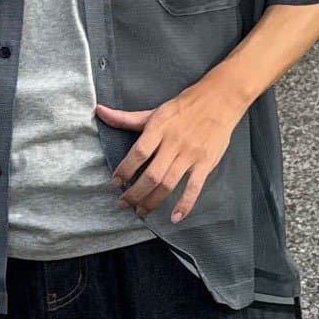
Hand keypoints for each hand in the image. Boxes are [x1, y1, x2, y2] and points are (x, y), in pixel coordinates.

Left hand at [95, 75, 246, 222]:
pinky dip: (185, 204)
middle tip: (123, 204)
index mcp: (159, 129)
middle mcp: (174, 143)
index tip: (115, 182)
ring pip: (168, 184)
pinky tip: (174, 218)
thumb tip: (99, 112)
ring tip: (140, 211)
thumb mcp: (155, 111)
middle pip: (152, 174)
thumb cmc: (184, 107)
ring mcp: (190, 155)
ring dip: (153, 201)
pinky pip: (194, 188)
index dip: (125, 169)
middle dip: (135, 193)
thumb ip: (126, 118)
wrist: (219, 100)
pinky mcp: (205, 163)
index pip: (138, 153)